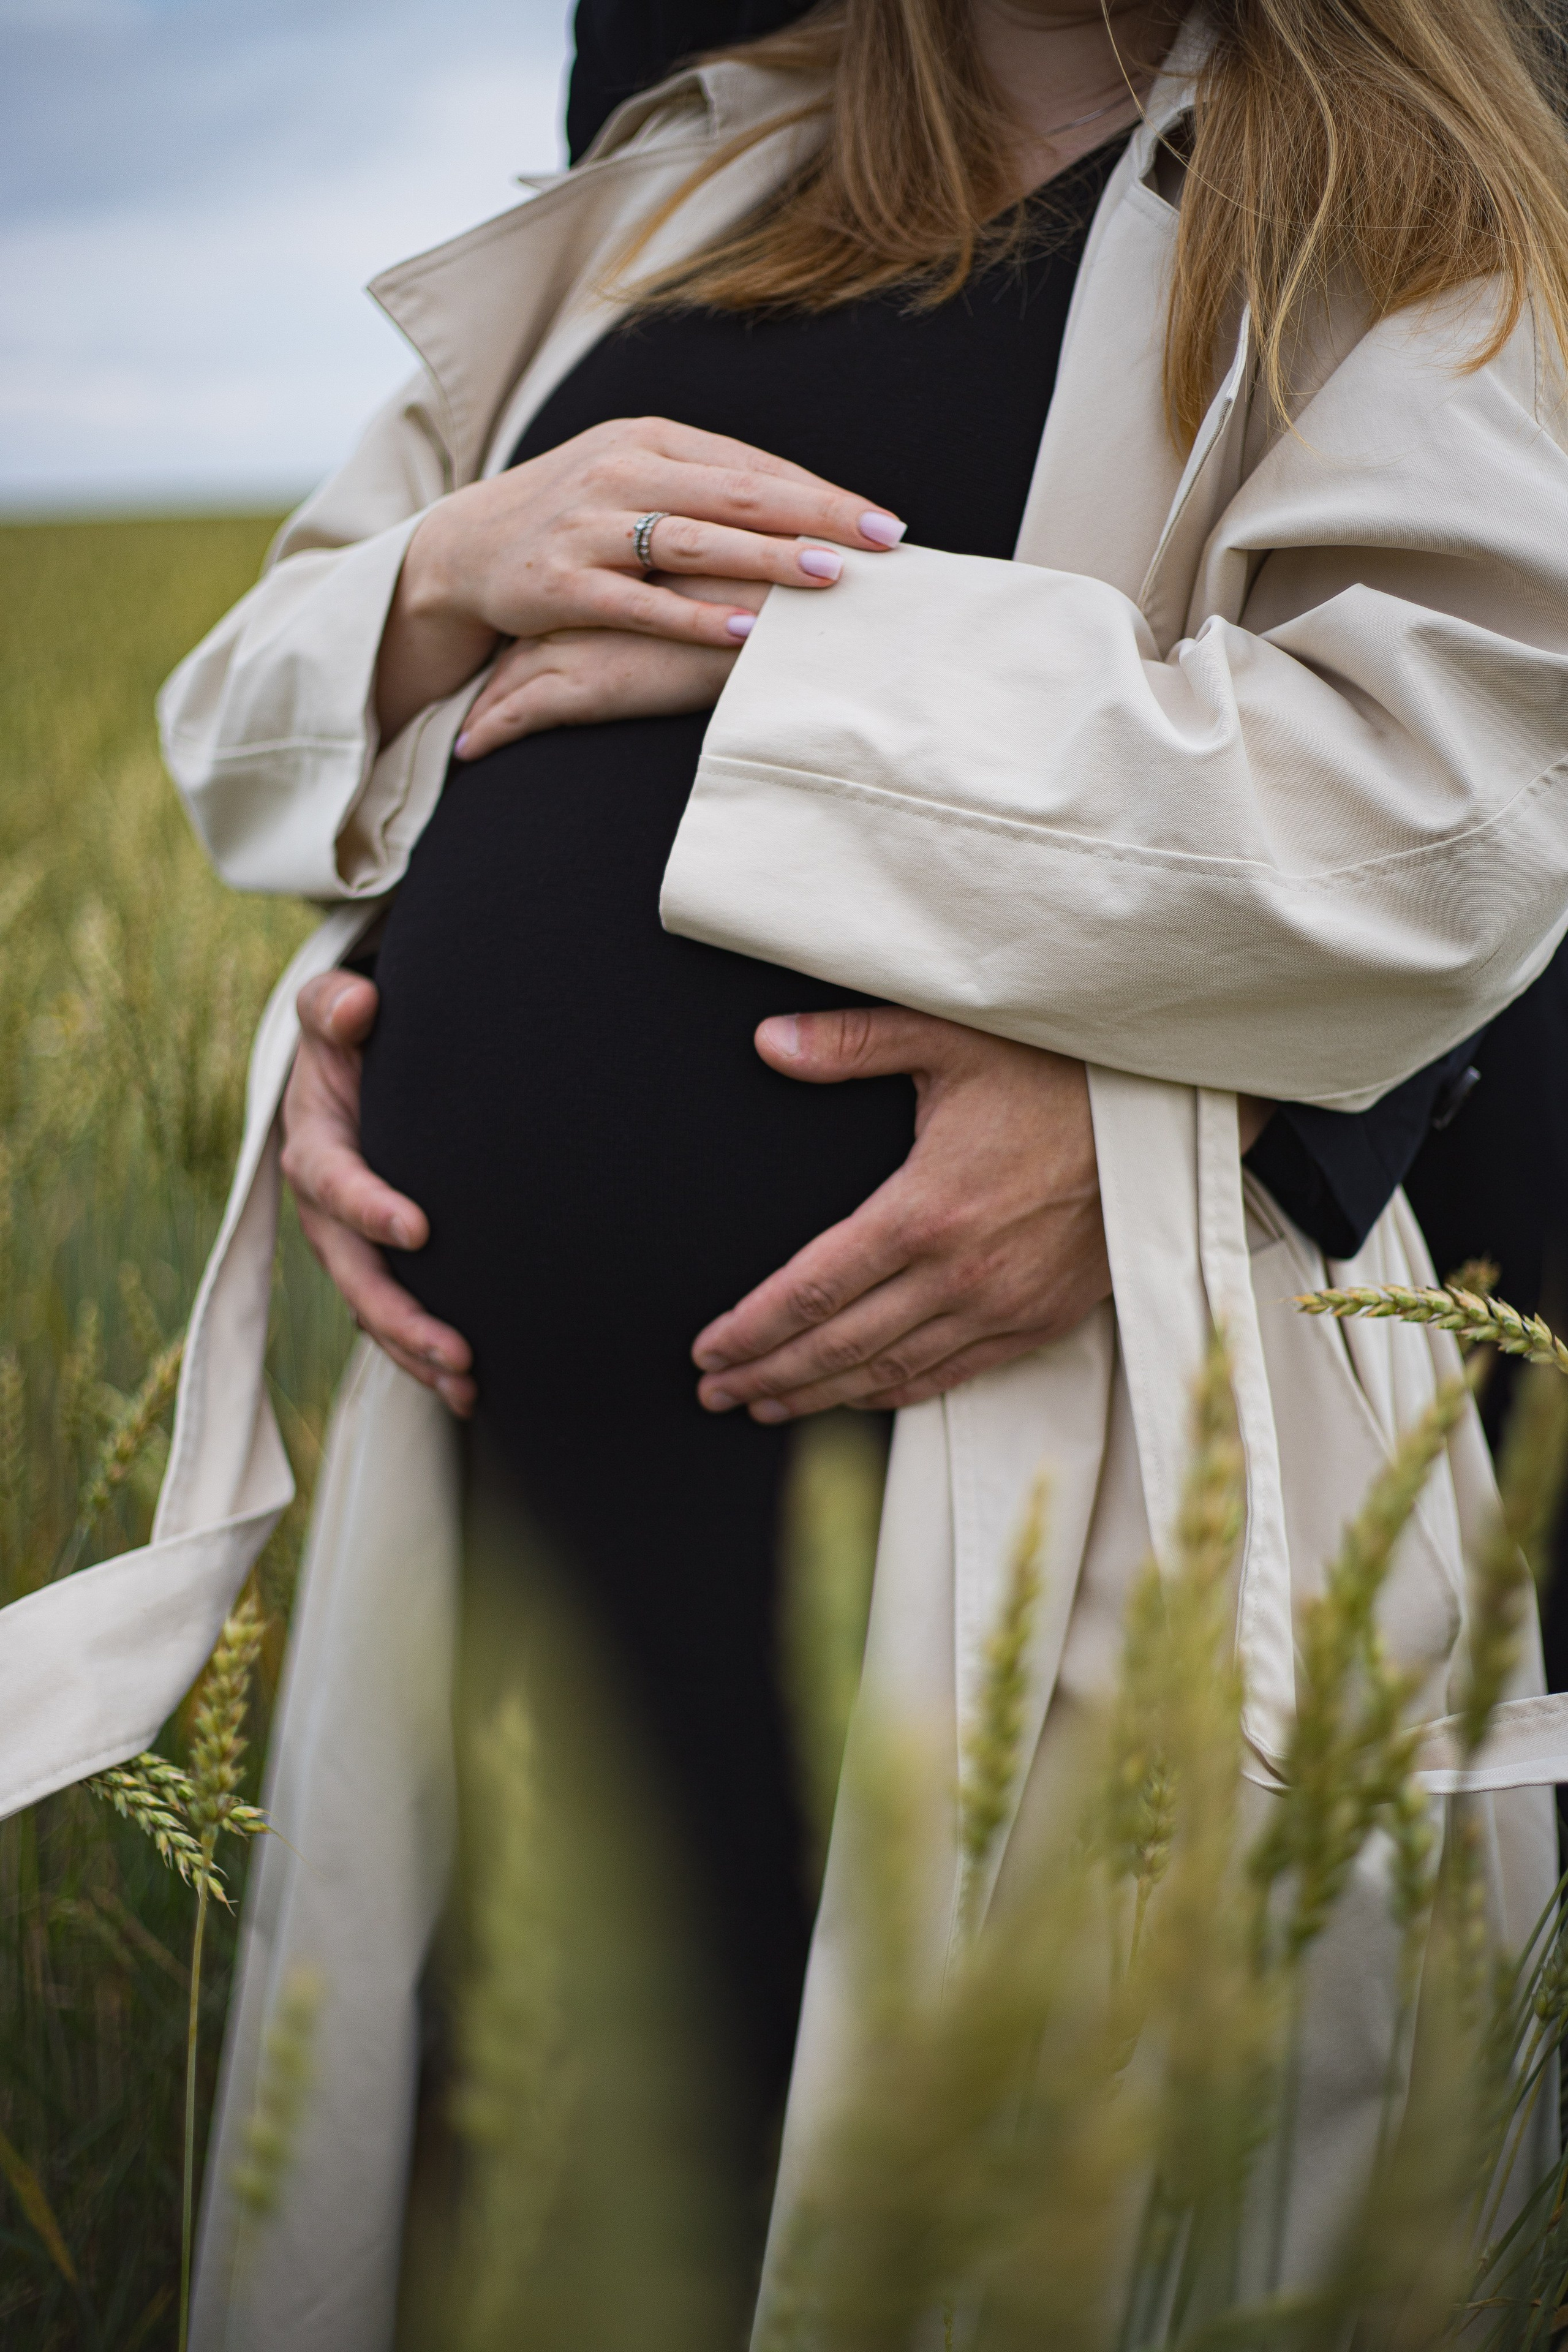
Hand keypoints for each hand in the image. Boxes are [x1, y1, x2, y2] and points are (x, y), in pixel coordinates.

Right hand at [280, 973, 475, 1414]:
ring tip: (468, 1385)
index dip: (369, 1207)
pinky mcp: (379, 1264)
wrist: (360, 1062)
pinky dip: (425, 1358)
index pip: (334, 1182)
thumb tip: (356, 1007)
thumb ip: (335, 1004)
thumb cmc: (353, 1034)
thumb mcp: (334, 1008)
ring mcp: (350, 1245)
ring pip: (373, 1309)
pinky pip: (395, 1318)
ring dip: (415, 1351)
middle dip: (398, 1314)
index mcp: (315, 1148)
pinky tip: (471, 1392)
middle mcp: (325, 1210)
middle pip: (353, 1271)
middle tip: (454, 1347)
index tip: (418, 1229)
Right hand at [377, 418, 904, 738]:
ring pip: (692, 542)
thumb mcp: (635, 478)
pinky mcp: (559, 584)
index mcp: (650, 439)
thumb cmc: (573, 514)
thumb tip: (803, 508)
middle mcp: (620, 472)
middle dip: (816, 519)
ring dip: (766, 559)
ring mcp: (587, 527)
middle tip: (882, 544)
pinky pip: (638, 604)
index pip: (753, 465)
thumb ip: (705, 485)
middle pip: (736, 494)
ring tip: (829, 577)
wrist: (463, 547)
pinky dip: (693, 618)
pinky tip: (745, 633)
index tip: (885, 524)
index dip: (822, 494)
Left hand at [454, 576, 762, 761]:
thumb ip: (737, 589)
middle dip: (508, 653)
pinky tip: (468, 750)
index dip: (559, 611)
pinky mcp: (580, 687)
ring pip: (513, 670)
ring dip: (487, 698)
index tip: (539, 627)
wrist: (778, 628)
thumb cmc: (782, 608)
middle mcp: (596, 593)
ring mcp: (581, 639)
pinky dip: (490, 731)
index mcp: (634, 566)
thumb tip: (758, 604)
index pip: (585, 584)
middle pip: (538, 625)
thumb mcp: (754, 589)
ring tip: (464, 724)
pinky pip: (518, 714)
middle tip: (479, 678)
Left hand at [692, 1009, 1111, 1419]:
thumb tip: (769, 1043)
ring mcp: (1004, 1304)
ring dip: (820, 1395)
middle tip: (714, 1391)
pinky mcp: (1042, 1317)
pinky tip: (856, 1397)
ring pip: (890, 1371)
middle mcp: (960, 1272)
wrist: (1166, 1110)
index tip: (707, 1350)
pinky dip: (895, 1394)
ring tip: (765, 1404)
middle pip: (838, 1344)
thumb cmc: (1059, 1068)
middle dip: (767, 1372)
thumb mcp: (949, 1038)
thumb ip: (851, 1042)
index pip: (812, 1289)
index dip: (752, 1328)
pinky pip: (953, 1375)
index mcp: (924, 1210)